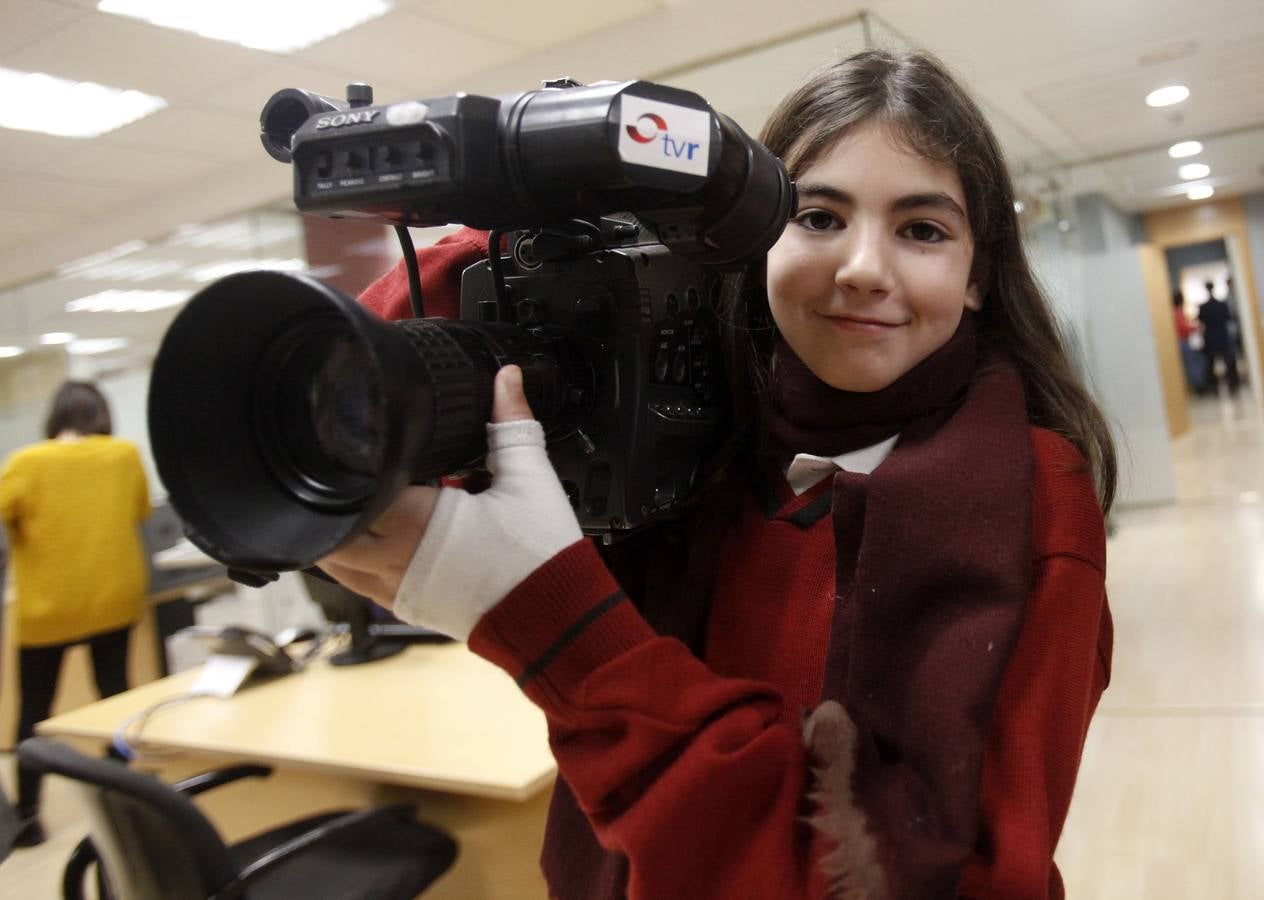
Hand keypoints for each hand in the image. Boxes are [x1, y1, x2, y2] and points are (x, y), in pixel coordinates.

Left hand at [317, 364, 537, 609]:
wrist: (554, 619)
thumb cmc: (541, 557)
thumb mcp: (530, 479)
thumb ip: (510, 423)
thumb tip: (507, 378)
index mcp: (417, 521)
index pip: (354, 486)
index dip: (349, 463)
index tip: (360, 444)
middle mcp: (394, 559)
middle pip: (330, 522)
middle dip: (338, 493)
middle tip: (358, 468)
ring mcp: (393, 588)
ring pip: (335, 556)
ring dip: (341, 526)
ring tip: (366, 499)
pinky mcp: (403, 606)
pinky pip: (357, 580)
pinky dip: (359, 556)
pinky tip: (383, 535)